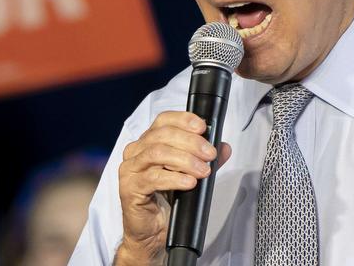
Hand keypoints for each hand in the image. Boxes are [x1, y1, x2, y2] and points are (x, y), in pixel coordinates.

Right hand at [115, 111, 231, 264]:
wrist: (153, 234)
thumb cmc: (168, 201)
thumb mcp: (191, 174)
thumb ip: (205, 159)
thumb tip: (224, 147)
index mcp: (148, 142)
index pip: (163, 120)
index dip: (183, 119)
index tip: (203, 127)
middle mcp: (136, 151)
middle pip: (162, 135)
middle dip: (190, 142)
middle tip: (209, 154)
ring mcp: (130, 169)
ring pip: (157, 153)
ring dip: (184, 160)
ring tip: (203, 170)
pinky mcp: (129, 188)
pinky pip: (152, 178)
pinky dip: (174, 178)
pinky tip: (189, 182)